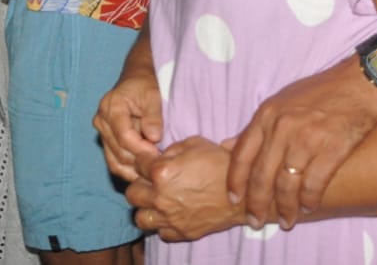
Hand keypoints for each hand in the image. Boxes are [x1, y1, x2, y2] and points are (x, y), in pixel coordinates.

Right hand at [94, 68, 164, 183]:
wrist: (133, 81)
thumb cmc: (144, 86)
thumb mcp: (152, 95)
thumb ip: (153, 116)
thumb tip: (153, 138)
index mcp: (111, 107)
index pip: (124, 137)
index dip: (141, 148)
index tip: (158, 154)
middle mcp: (101, 122)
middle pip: (119, 151)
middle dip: (140, 160)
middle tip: (158, 165)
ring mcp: (102, 133)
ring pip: (115, 161)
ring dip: (134, 169)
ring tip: (152, 170)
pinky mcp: (106, 142)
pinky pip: (114, 162)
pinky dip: (128, 170)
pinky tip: (143, 173)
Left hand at [126, 137, 243, 241]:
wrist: (243, 193)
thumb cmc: (221, 165)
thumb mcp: (196, 143)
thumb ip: (172, 148)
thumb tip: (161, 155)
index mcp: (162, 172)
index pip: (137, 163)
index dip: (144, 160)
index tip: (151, 160)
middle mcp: (160, 197)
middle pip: (132, 192)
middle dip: (140, 184)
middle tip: (152, 181)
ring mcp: (168, 218)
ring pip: (140, 217)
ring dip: (146, 207)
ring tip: (157, 200)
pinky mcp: (178, 233)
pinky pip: (159, 231)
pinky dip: (162, 223)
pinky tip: (172, 213)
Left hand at [227, 59, 376, 228]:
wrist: (361, 83)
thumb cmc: (320, 92)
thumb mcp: (280, 102)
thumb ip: (256, 127)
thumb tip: (225, 146)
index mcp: (266, 115)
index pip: (241, 155)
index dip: (235, 182)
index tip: (235, 201)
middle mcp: (282, 127)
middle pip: (261, 176)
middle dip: (257, 204)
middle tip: (256, 222)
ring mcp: (307, 137)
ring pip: (286, 185)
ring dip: (286, 208)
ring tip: (288, 220)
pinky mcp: (332, 147)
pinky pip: (314, 184)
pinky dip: (310, 200)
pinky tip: (309, 207)